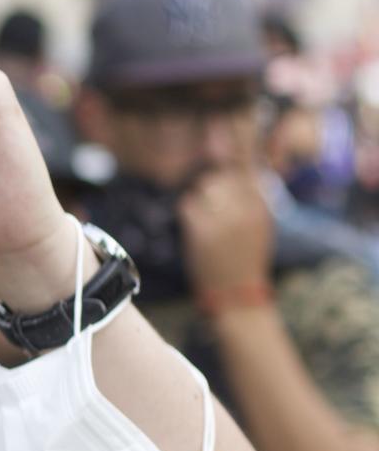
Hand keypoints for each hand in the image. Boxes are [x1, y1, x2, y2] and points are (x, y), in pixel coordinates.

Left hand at [178, 168, 273, 294]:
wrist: (237, 291)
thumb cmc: (246, 257)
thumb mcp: (259, 224)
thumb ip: (251, 196)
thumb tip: (240, 168)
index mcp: (262, 207)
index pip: (247, 168)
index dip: (234, 160)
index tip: (225, 158)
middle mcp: (245, 209)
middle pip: (221, 176)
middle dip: (213, 186)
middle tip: (214, 205)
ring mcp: (223, 219)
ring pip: (204, 187)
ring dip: (201, 198)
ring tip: (208, 217)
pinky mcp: (201, 229)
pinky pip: (188, 204)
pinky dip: (189, 211)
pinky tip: (196, 225)